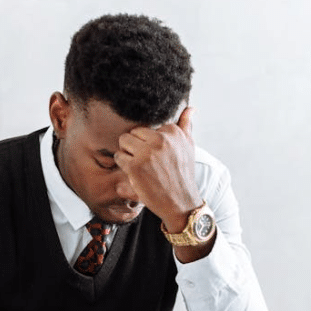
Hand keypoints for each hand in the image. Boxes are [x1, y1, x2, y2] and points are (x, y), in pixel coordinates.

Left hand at [114, 106, 201, 232]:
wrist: (181, 202)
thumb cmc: (183, 174)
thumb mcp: (188, 147)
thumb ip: (186, 126)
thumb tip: (191, 108)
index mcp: (173, 132)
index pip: (148, 128)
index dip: (149, 143)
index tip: (158, 156)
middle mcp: (161, 139)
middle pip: (133, 132)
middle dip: (135, 146)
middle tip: (146, 162)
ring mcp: (147, 152)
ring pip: (123, 141)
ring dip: (127, 154)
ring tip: (140, 166)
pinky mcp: (135, 166)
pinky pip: (119, 157)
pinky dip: (123, 165)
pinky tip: (135, 174)